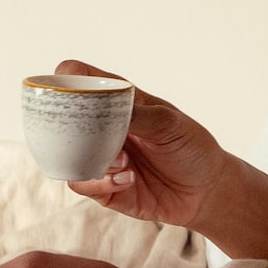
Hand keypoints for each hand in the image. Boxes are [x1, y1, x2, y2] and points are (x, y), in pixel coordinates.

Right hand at [57, 60, 235, 229]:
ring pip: (69, 154)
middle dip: (67, 124)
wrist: (207, 191)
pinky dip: (101, 182)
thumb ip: (139, 115)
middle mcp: (105, 129)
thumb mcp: (171, 124)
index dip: (68, 76)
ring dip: (89, 157)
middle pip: (66, 119)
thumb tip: (105, 113)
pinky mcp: (105, 188)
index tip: (60, 78)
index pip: (85, 81)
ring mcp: (103, 158)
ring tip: (123, 161)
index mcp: (121, 103)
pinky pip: (84, 184)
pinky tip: (128, 179)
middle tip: (82, 131)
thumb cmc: (192, 148)